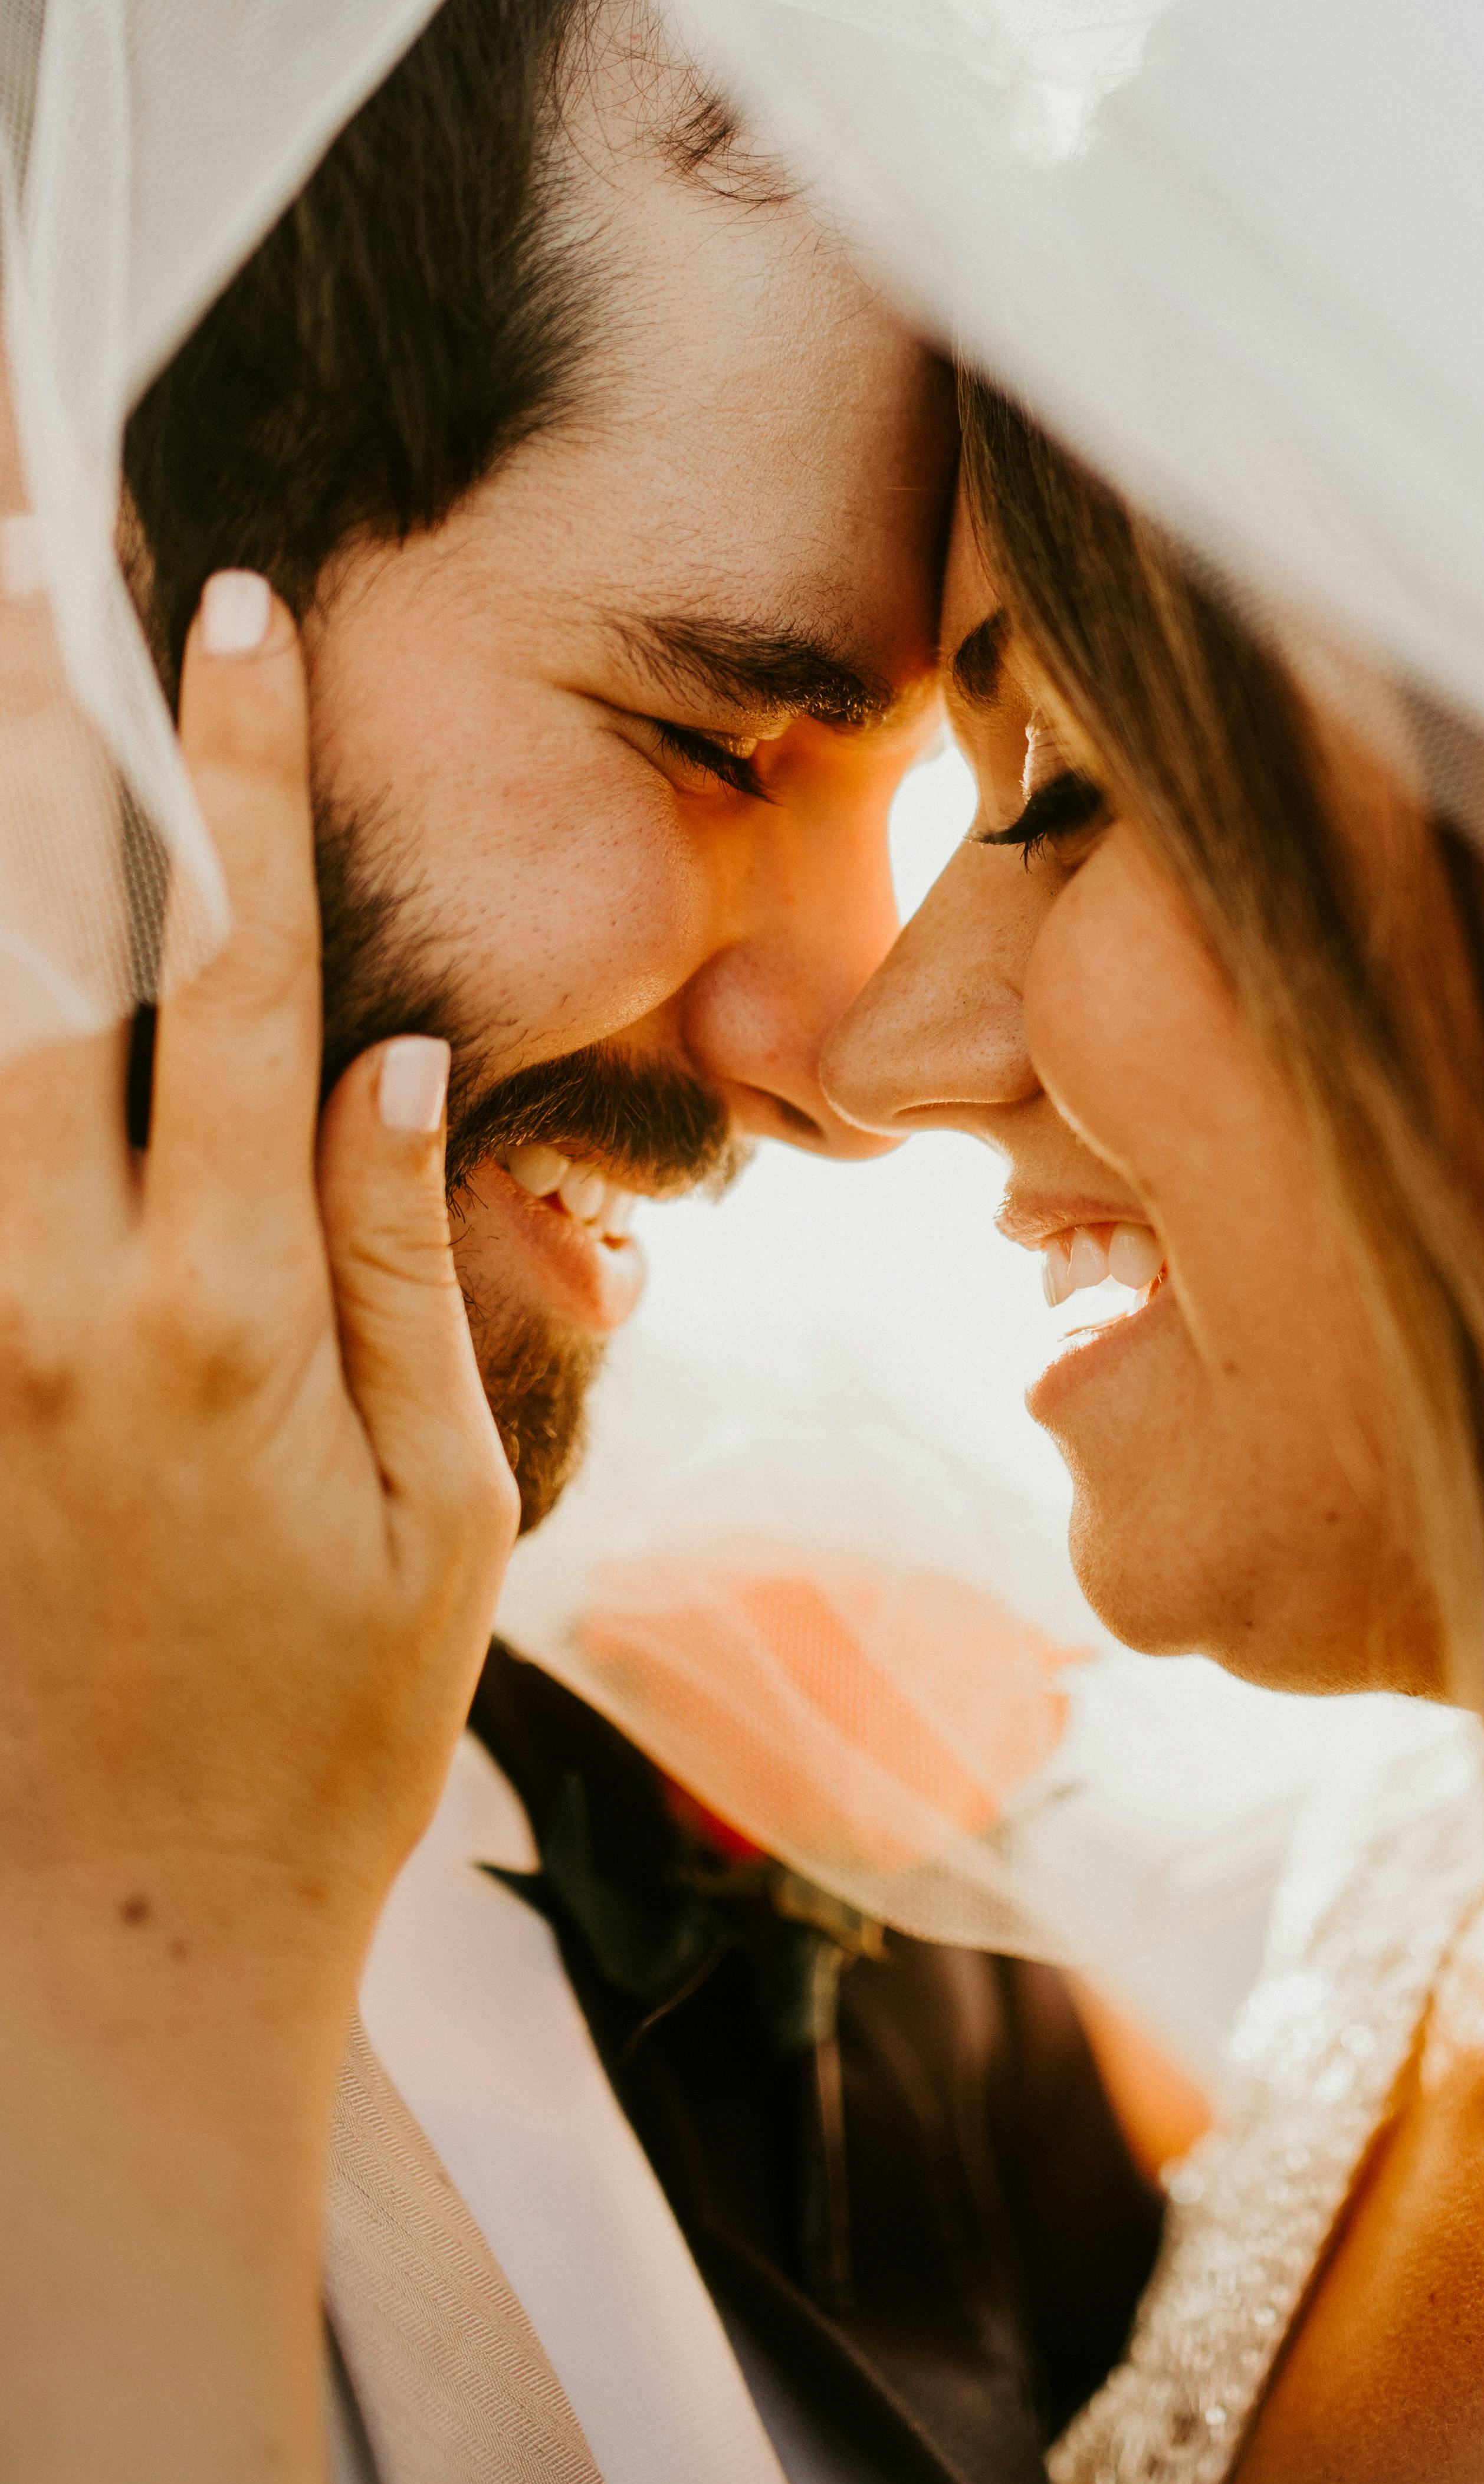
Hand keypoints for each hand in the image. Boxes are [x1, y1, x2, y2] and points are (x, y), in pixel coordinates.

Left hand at [0, 570, 517, 2483]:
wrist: (129, 1926)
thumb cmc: (327, 1722)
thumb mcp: (442, 1512)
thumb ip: (402, 1267)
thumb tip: (381, 1057)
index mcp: (224, 1315)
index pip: (232, 980)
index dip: (237, 787)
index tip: (230, 618)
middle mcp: (57, 1303)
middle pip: (29, 962)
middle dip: (27, 743)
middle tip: (18, 557)